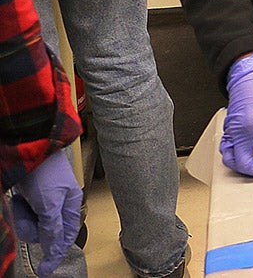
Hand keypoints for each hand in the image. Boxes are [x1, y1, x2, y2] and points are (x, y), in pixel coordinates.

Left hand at [12, 149, 81, 275]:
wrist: (28, 150)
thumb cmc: (46, 171)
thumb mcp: (50, 204)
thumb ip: (53, 228)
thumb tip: (54, 248)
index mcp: (71, 205)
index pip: (66, 236)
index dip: (56, 253)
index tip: (45, 269)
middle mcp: (58, 204)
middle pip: (45, 231)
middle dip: (33, 227)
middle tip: (26, 217)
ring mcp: (42, 200)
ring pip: (32, 223)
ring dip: (23, 217)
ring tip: (21, 203)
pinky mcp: (29, 196)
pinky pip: (23, 213)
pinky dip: (18, 208)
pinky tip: (18, 198)